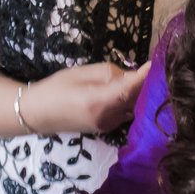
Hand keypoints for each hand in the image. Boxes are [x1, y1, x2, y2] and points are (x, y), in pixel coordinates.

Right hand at [18, 63, 148, 135]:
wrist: (37, 114)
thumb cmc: (56, 88)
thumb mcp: (82, 72)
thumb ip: (110, 73)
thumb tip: (133, 75)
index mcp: (99, 102)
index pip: (131, 88)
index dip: (146, 76)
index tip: (157, 64)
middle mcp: (108, 118)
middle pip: (136, 99)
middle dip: (144, 84)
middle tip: (150, 67)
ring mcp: (109, 126)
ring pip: (133, 107)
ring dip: (138, 93)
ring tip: (139, 78)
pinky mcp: (108, 129)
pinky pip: (126, 112)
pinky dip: (130, 101)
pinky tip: (127, 91)